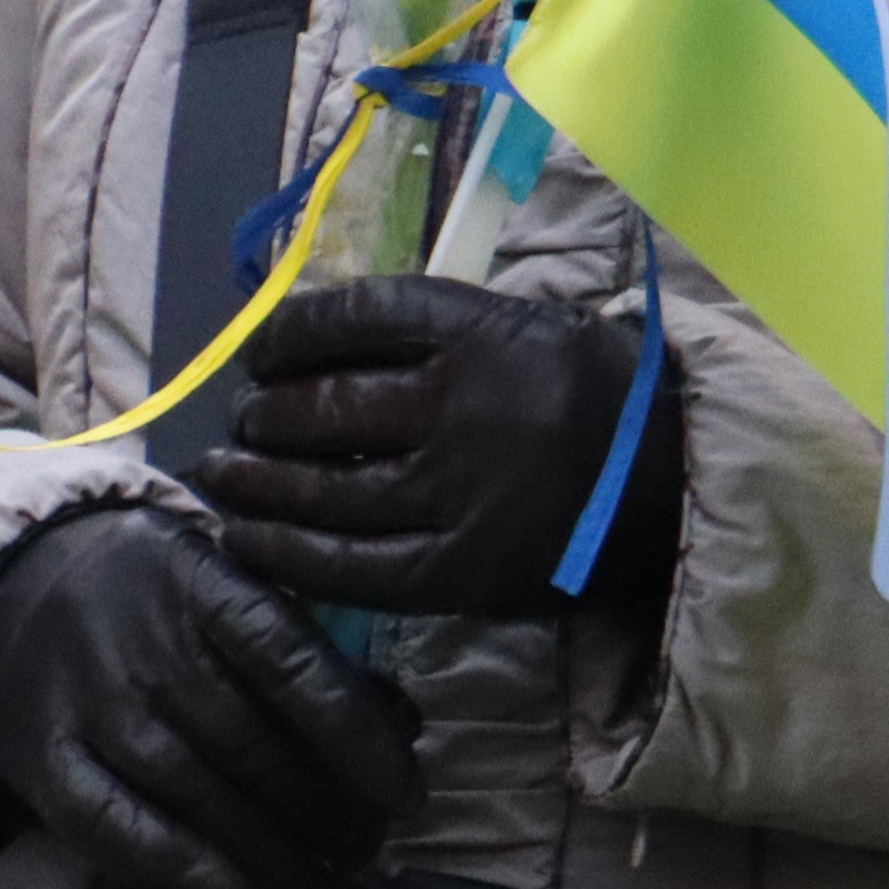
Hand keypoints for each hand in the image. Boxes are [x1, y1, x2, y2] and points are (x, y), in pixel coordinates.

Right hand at [0, 505, 414, 888]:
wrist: (13, 590)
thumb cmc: (158, 594)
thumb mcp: (234, 586)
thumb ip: (312, 650)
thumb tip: (402, 723)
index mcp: (209, 585)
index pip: (297, 666)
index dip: (357, 737)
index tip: (404, 793)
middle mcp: (149, 648)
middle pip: (251, 742)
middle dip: (321, 808)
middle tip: (365, 849)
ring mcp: (92, 706)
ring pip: (193, 792)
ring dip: (265, 848)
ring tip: (318, 879)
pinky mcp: (45, 760)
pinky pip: (113, 826)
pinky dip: (176, 865)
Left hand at [194, 275, 685, 622]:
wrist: (665, 485)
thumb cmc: (588, 392)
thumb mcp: (529, 325)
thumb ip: (435, 328)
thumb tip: (312, 337)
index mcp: (488, 334)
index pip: (359, 317)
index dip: (290, 333)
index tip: (261, 350)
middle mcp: (465, 410)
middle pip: (325, 406)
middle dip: (266, 413)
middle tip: (246, 418)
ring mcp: (457, 496)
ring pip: (321, 490)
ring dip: (255, 483)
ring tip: (224, 475)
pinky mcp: (455, 571)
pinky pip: (344, 565)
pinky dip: (281, 552)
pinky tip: (245, 538)